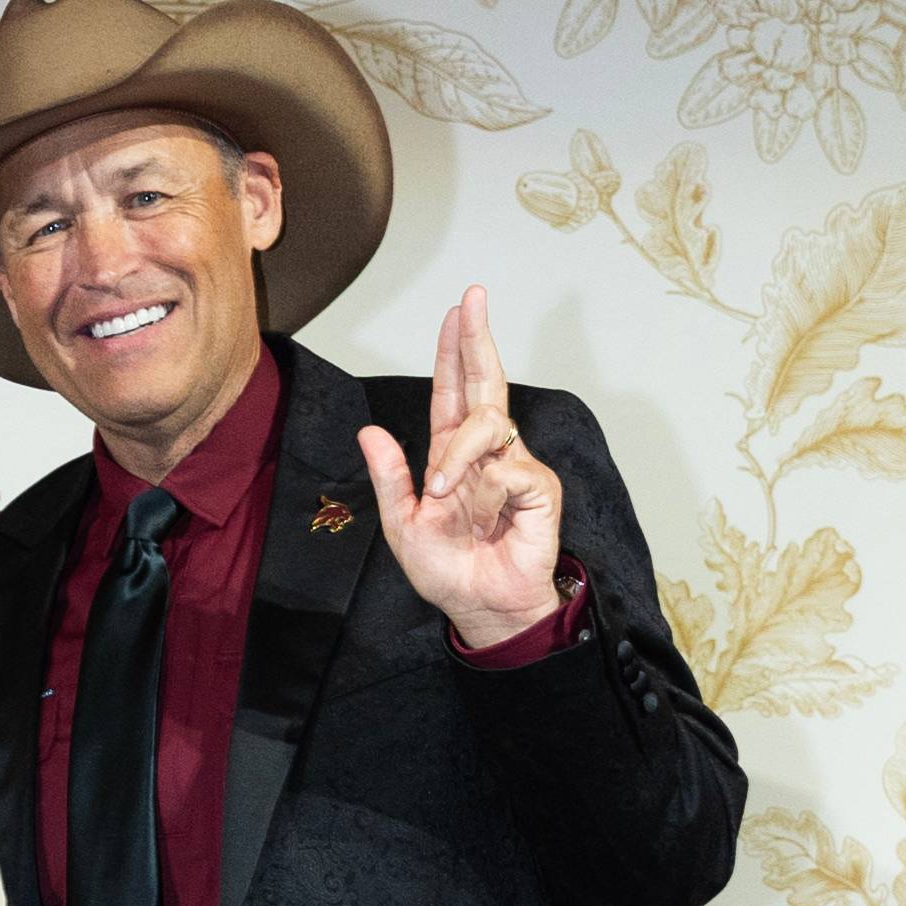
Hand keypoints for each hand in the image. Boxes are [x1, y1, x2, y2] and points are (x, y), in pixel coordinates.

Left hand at [355, 289, 565, 650]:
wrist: (480, 608)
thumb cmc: (448, 570)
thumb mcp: (403, 525)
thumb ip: (389, 478)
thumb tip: (368, 430)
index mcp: (450, 454)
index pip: (453, 390)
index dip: (454, 350)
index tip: (457, 310)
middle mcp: (484, 452)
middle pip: (483, 380)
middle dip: (477, 337)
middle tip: (473, 297)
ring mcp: (513, 464)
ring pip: (487, 423)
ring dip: (459, 454)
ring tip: (445, 494)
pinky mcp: (537, 485)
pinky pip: (507, 465)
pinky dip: (483, 487)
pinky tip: (476, 511)